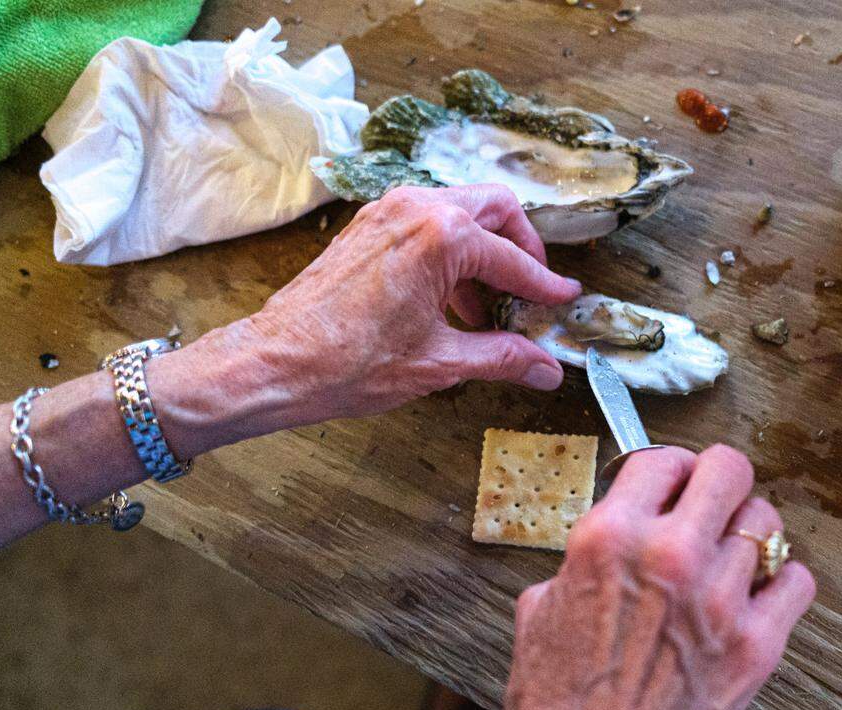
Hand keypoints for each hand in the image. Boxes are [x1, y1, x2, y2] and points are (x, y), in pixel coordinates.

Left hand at [245, 184, 581, 420]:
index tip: (565, 299)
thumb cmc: (347, 363)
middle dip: (522, 247)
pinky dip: (450, 252)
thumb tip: (546, 368)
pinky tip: (450, 302)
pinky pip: (427, 222)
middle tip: (532, 290)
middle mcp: (417, 208)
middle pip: (495, 208)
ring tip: (489, 309)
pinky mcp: (368, 226)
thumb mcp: (439, 363)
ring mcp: (388, 211)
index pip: (513, 260)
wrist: (276, 362)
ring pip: (460, 210)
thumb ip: (502, 358)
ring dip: (484, 251)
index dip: (546, 286)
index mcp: (442, 237)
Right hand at [503, 445, 815, 709]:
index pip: (661, 458)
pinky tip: (757, 593)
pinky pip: (798, 581)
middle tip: (710, 499)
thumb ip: (585, 558)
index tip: (671, 481)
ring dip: (747, 533)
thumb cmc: (560, 701)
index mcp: (608, 538)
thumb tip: (611, 538)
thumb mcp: (541, 607)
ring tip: (730, 554)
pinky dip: (782, 582)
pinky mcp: (755, 645)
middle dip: (717, 480)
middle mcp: (669, 555)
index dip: (667, 468)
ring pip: (766, 520)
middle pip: (728, 469)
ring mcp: (719, 599)